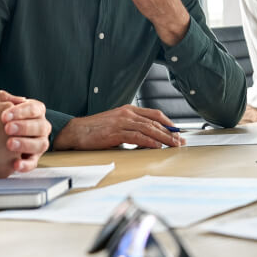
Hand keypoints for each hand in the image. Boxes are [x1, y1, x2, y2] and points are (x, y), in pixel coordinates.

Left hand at [0, 98, 50, 172]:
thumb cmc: (0, 119)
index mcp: (35, 111)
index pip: (35, 108)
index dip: (21, 111)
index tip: (4, 116)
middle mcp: (41, 127)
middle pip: (41, 126)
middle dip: (24, 127)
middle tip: (7, 128)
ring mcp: (39, 143)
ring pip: (41, 144)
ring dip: (26, 144)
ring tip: (9, 144)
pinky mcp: (33, 159)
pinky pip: (33, 163)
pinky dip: (25, 164)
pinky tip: (15, 164)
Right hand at [51, 104, 184, 149]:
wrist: (76, 131)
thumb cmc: (95, 129)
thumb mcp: (116, 124)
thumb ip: (131, 127)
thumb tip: (147, 138)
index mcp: (128, 109)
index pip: (154, 114)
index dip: (168, 123)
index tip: (177, 132)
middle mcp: (127, 113)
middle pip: (155, 122)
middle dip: (170, 132)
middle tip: (180, 141)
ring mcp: (121, 122)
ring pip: (149, 129)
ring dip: (164, 138)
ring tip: (174, 145)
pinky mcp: (116, 132)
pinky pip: (137, 136)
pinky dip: (150, 141)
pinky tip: (157, 146)